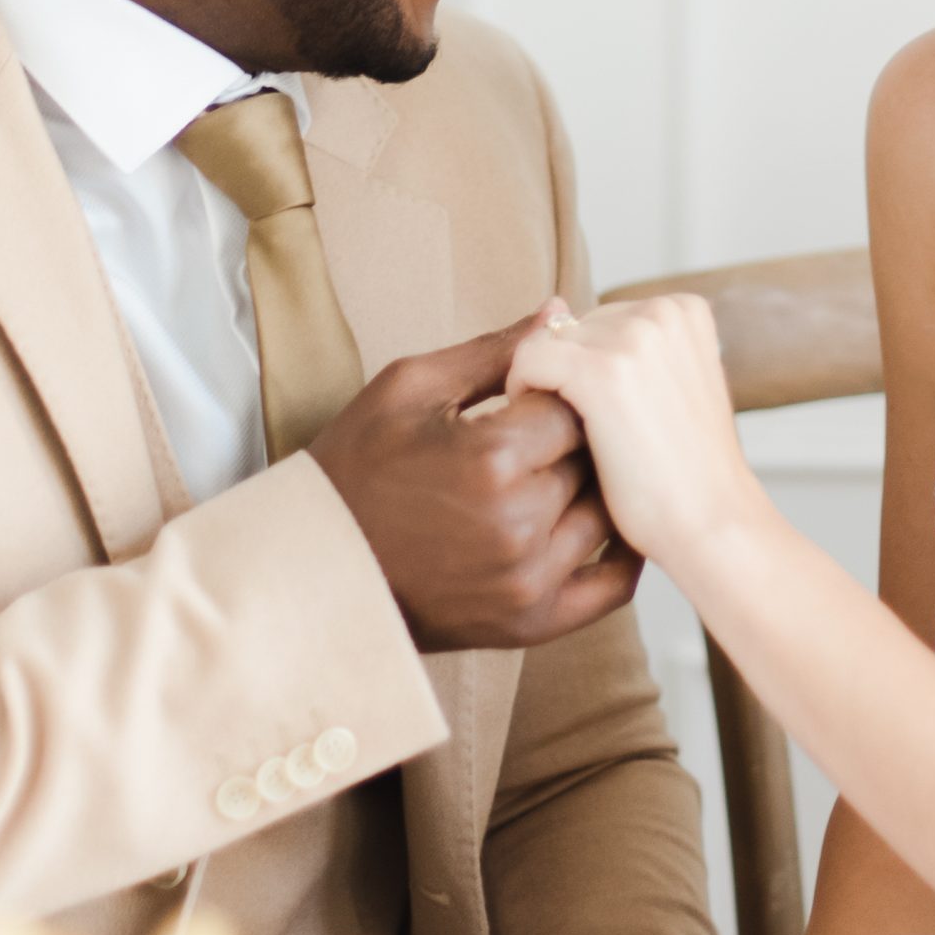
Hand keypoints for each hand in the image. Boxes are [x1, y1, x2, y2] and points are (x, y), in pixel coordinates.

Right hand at [307, 302, 642, 652]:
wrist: (313, 566)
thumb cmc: (355, 467)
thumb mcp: (411, 389)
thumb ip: (496, 351)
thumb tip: (562, 310)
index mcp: (490, 457)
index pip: (574, 406)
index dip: (559, 395)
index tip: (534, 398)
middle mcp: (517, 523)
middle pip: (592, 460)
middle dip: (575, 443)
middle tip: (542, 439)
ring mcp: (527, 580)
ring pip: (605, 515)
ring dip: (591, 492)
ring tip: (556, 477)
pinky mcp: (529, 624)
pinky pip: (611, 588)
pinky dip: (621, 557)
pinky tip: (610, 528)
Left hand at [505, 296, 773, 569]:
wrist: (714, 526)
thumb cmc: (685, 475)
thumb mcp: (670, 392)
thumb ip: (631, 353)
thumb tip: (553, 309)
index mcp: (683, 309)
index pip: (597, 321)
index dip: (585, 371)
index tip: (601, 421)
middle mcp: (661, 311)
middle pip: (568, 329)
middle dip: (562, 378)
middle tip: (585, 440)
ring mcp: (633, 337)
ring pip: (543, 343)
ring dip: (541, 390)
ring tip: (567, 441)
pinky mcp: (600, 370)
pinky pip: (528, 362)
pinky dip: (523, 396)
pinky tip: (544, 438)